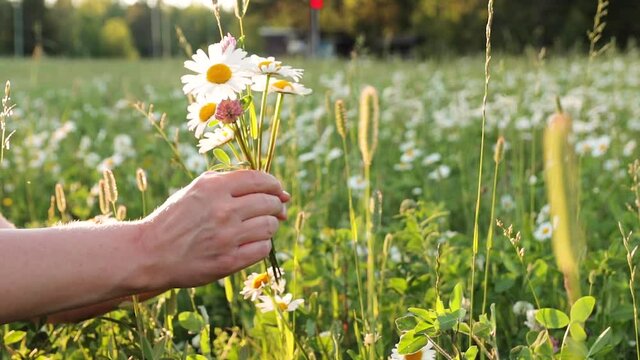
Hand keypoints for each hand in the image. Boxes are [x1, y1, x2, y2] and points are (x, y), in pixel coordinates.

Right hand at [138, 170, 288, 289]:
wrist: (150, 253)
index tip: (277, 191)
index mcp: (214, 188)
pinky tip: (252, 243)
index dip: (274, 184)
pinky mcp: (228, 261)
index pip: (260, 179)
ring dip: (271, 225)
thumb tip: (276, 190)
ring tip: (260, 227)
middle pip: (269, 203)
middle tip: (273, 210)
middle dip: (276, 205)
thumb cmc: (176, 218)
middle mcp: (223, 210)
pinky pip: (263, 249)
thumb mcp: (197, 189)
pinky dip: (263, 245)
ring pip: (270, 226)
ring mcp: (226, 237)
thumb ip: (231, 182)